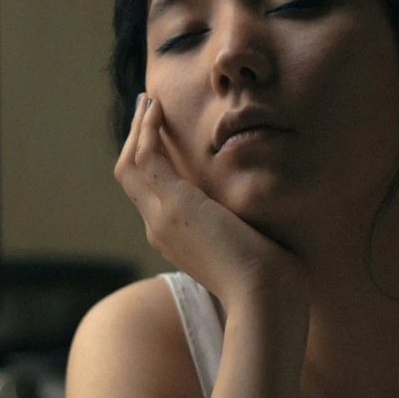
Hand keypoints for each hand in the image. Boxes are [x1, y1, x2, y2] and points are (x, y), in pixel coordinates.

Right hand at [115, 93, 305, 317]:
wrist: (264, 297)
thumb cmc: (268, 279)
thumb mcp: (246, 247)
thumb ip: (238, 228)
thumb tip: (254, 216)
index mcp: (173, 238)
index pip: (149, 193)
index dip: (150, 160)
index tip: (161, 133)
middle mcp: (158, 228)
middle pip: (130, 176)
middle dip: (137, 139)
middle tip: (147, 107)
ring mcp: (161, 217)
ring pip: (131, 164)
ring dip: (139, 129)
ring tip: (149, 101)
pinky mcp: (174, 204)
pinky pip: (146, 157)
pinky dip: (147, 131)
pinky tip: (157, 110)